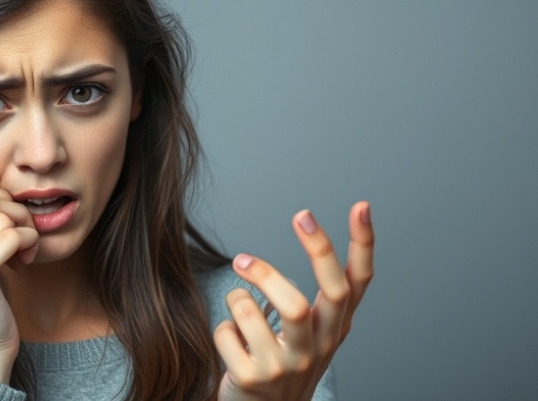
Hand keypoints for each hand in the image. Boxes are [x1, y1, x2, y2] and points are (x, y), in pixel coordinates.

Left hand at [214, 201, 374, 400]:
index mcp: (333, 329)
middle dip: (316, 249)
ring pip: (263, 309)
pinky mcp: (253, 378)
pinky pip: (227, 331)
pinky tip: (232, 344)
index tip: (361, 206)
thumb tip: (310, 223)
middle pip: (324, 293)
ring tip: (239, 302)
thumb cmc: (285, 361)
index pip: (356, 284)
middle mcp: (318, 347)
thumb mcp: (311, 330)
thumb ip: (315, 292)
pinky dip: (223, 329)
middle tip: (300, 214)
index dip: (362, 246)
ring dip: (242, 295)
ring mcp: (286, 366)